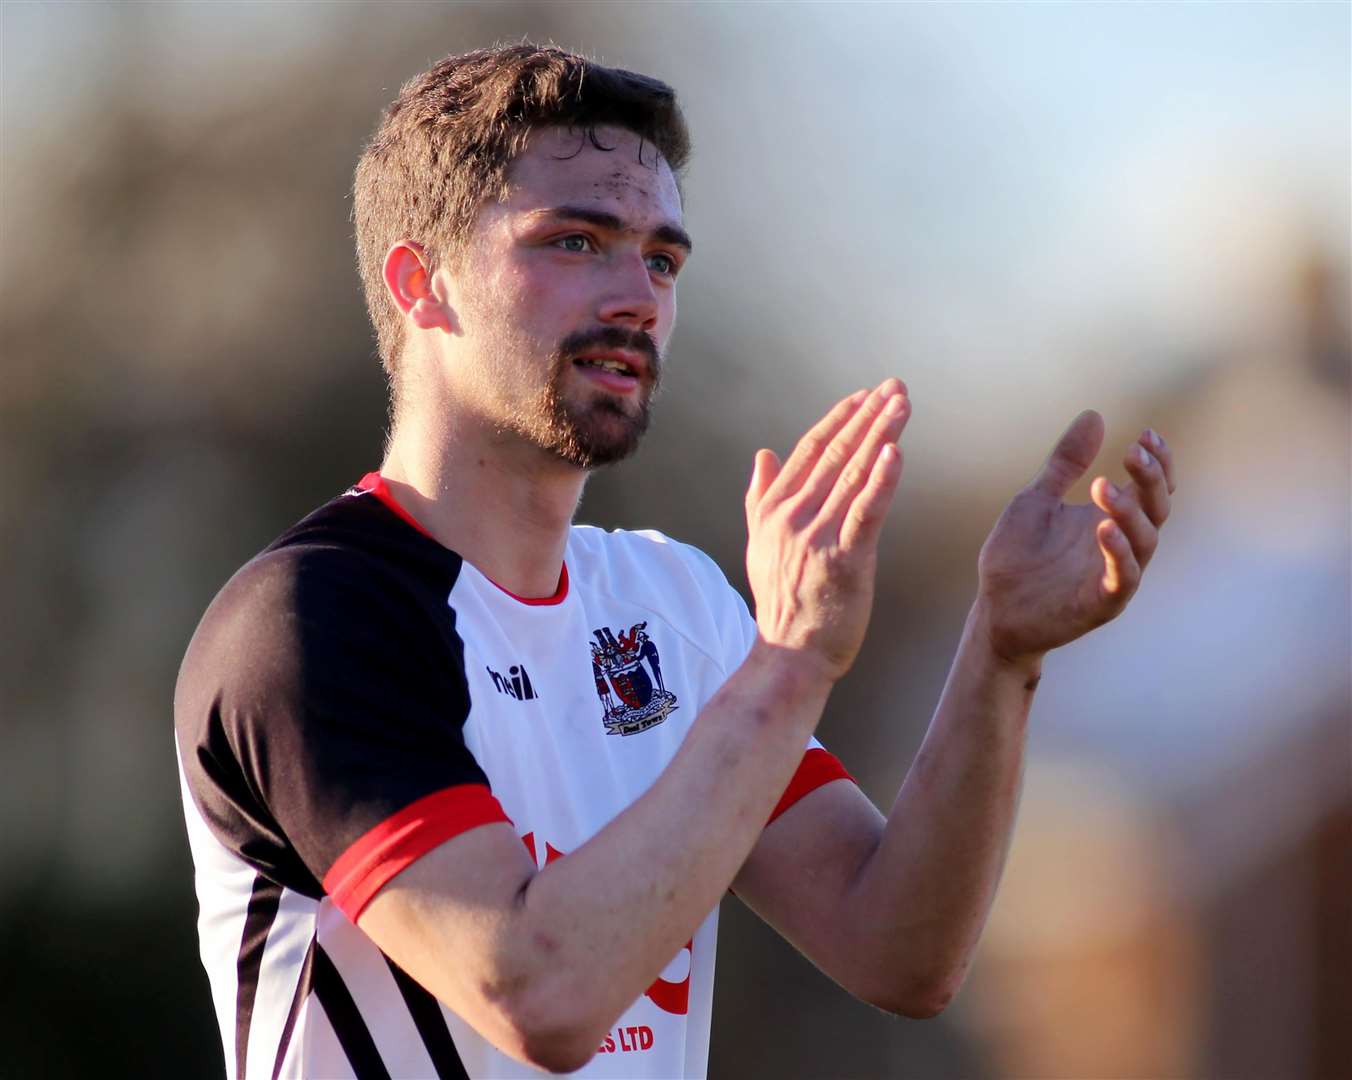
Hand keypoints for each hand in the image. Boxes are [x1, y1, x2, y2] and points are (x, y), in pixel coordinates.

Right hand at [745, 379, 910, 681]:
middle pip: (836, 454)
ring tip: (902, 406)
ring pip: (854, 474)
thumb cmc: (781, 603)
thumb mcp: (759, 544)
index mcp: (773, 509)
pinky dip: (882, 479)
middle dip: (868, 416)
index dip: (839, 419)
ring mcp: (818, 536)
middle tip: (895, 388)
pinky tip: (895, 452)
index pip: (810, 451)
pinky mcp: (844, 560)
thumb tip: (762, 456)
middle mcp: (793, 516)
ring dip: (881, 435)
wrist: (789, 654)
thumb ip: (759, 497)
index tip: (863, 396)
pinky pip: (867, 512)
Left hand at [975, 411, 1175, 668]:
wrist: (994, 610)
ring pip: (1145, 541)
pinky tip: (1102, 528)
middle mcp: (1119, 545)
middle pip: (1157, 509)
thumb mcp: (1037, 500)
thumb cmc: (1017, 558)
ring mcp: (1113, 574)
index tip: (1146, 436)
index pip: (1150, 488)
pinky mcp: (1102, 602)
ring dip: (1130, 511)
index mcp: (1108, 518)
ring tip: (1102, 488)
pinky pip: (1124, 577)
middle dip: (1152, 479)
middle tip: (1134, 454)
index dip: (1157, 463)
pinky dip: (1119, 552)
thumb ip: (1065, 463)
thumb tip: (1094, 415)